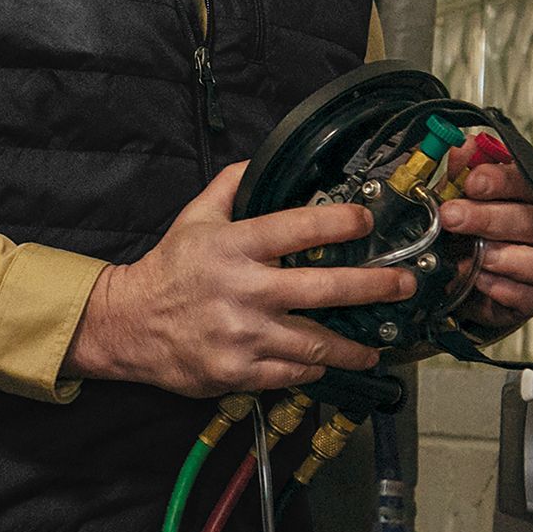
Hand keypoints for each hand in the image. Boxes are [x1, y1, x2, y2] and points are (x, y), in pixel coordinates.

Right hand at [64, 161, 416, 397]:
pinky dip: (314, 367)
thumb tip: (267, 158)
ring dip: (353, 345)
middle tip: (403, 285)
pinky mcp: (238, 371)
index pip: (296, 228)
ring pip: (314, 343)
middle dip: (372, 287)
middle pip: (321, 288)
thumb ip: (233, 185)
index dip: (339, 224)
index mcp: (233, 246)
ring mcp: (241, 335)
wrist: (128, 324)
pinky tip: (329, 361)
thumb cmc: (170, 268)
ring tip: (377, 343)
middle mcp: (241, 290)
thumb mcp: (195, 216)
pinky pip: (291, 372)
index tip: (368, 222)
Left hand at [440, 159, 532, 330]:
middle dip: (490, 218)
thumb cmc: (467, 234)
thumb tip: (459, 147)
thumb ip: (459, 172)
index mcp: (529, 198)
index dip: (500, 180)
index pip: (526, 180)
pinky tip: (482, 280)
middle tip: (453, 217)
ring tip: (475, 255)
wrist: (463, 282)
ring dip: (507, 257)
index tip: (471, 182)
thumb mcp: (455, 199)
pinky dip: (507, 289)